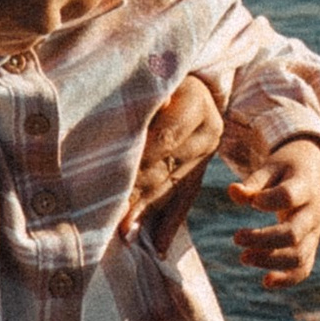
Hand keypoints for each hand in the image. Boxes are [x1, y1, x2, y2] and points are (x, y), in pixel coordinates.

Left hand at [119, 74, 225, 246]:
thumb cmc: (157, 73)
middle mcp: (208, 132)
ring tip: (125, 232)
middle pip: (166, 166)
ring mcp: (206, 156)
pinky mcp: (200, 174)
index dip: (138, 158)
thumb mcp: (155, 75)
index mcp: (197, 103)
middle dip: (136, 192)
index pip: (164, 138)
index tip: (112, 177)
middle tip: (111, 215)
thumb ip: (145, 92)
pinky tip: (158, 247)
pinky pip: (185, 202)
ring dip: (147, 211)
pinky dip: (169, 225)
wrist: (193, 82)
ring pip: (173, 188)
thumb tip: (146, 108)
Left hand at [229, 135, 319, 286]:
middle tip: (236, 238)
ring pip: (298, 255)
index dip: (270, 201)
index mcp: (304, 187)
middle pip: (293, 233)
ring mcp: (313, 232)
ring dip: (270, 261)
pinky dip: (287, 279)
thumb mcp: (271, 168)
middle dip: (263, 240)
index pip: (289, 197)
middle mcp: (313, 212)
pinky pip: (303, 268)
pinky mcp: (310, 246)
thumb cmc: (286, 170)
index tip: (253, 203)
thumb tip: (233, 191)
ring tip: (243, 257)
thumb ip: (253, 182)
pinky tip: (265, 282)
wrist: (314, 173)